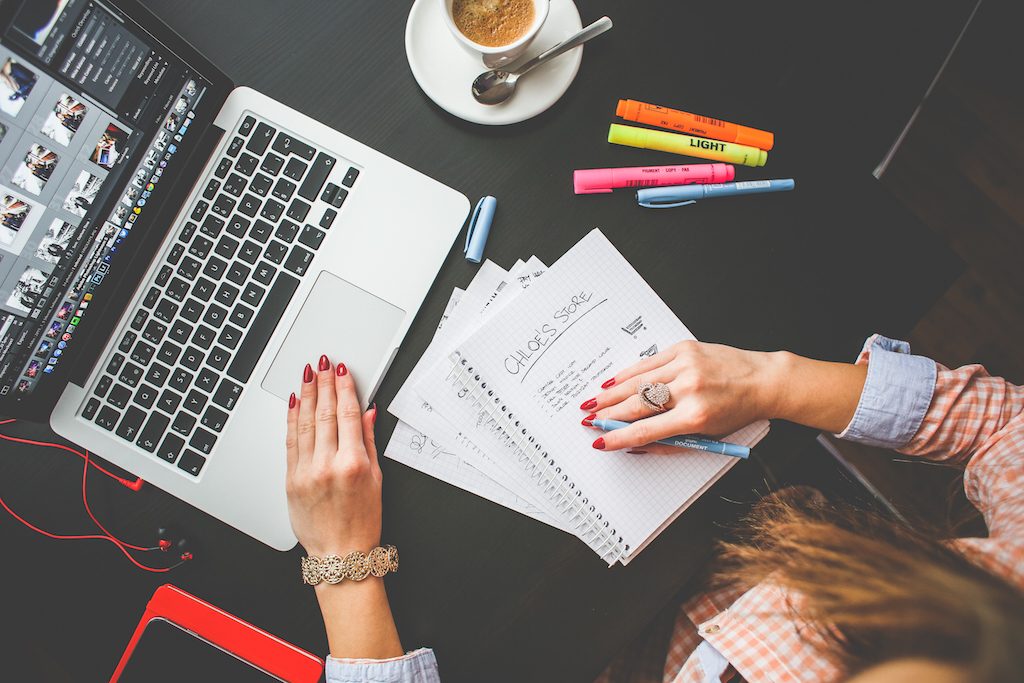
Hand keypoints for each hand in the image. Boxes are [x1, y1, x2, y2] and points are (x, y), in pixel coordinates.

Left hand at [285, 354, 380, 555]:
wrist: (340, 554)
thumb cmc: (362, 522)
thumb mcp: (376, 479)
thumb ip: (369, 441)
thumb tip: (367, 412)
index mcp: (354, 464)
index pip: (347, 414)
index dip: (345, 388)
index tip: (343, 371)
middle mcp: (328, 465)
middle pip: (324, 414)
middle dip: (324, 384)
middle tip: (324, 363)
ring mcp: (306, 472)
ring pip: (304, 423)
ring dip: (306, 394)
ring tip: (308, 374)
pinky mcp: (291, 480)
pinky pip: (290, 442)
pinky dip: (291, 419)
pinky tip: (293, 402)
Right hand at [582, 341, 781, 451]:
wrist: (763, 380)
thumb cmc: (737, 411)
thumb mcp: (707, 436)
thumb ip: (668, 442)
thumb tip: (634, 444)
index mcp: (695, 416)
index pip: (646, 430)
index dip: (618, 437)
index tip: (600, 441)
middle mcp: (689, 389)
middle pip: (636, 405)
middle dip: (608, 415)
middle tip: (589, 421)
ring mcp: (685, 366)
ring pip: (637, 382)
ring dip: (610, 395)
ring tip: (592, 403)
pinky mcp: (684, 349)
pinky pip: (648, 363)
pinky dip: (627, 374)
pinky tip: (612, 383)